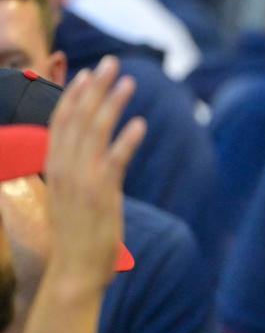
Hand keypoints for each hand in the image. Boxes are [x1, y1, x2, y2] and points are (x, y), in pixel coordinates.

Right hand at [42, 57, 143, 289]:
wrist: (75, 270)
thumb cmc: (77, 235)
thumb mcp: (70, 196)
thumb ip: (78, 172)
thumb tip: (92, 157)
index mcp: (55, 166)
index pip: (62, 121)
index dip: (74, 94)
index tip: (87, 73)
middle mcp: (65, 168)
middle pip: (79, 118)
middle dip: (96, 88)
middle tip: (112, 63)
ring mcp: (82, 180)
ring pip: (96, 132)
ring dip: (113, 104)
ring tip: (129, 82)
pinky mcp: (102, 194)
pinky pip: (115, 161)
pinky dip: (127, 141)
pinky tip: (140, 124)